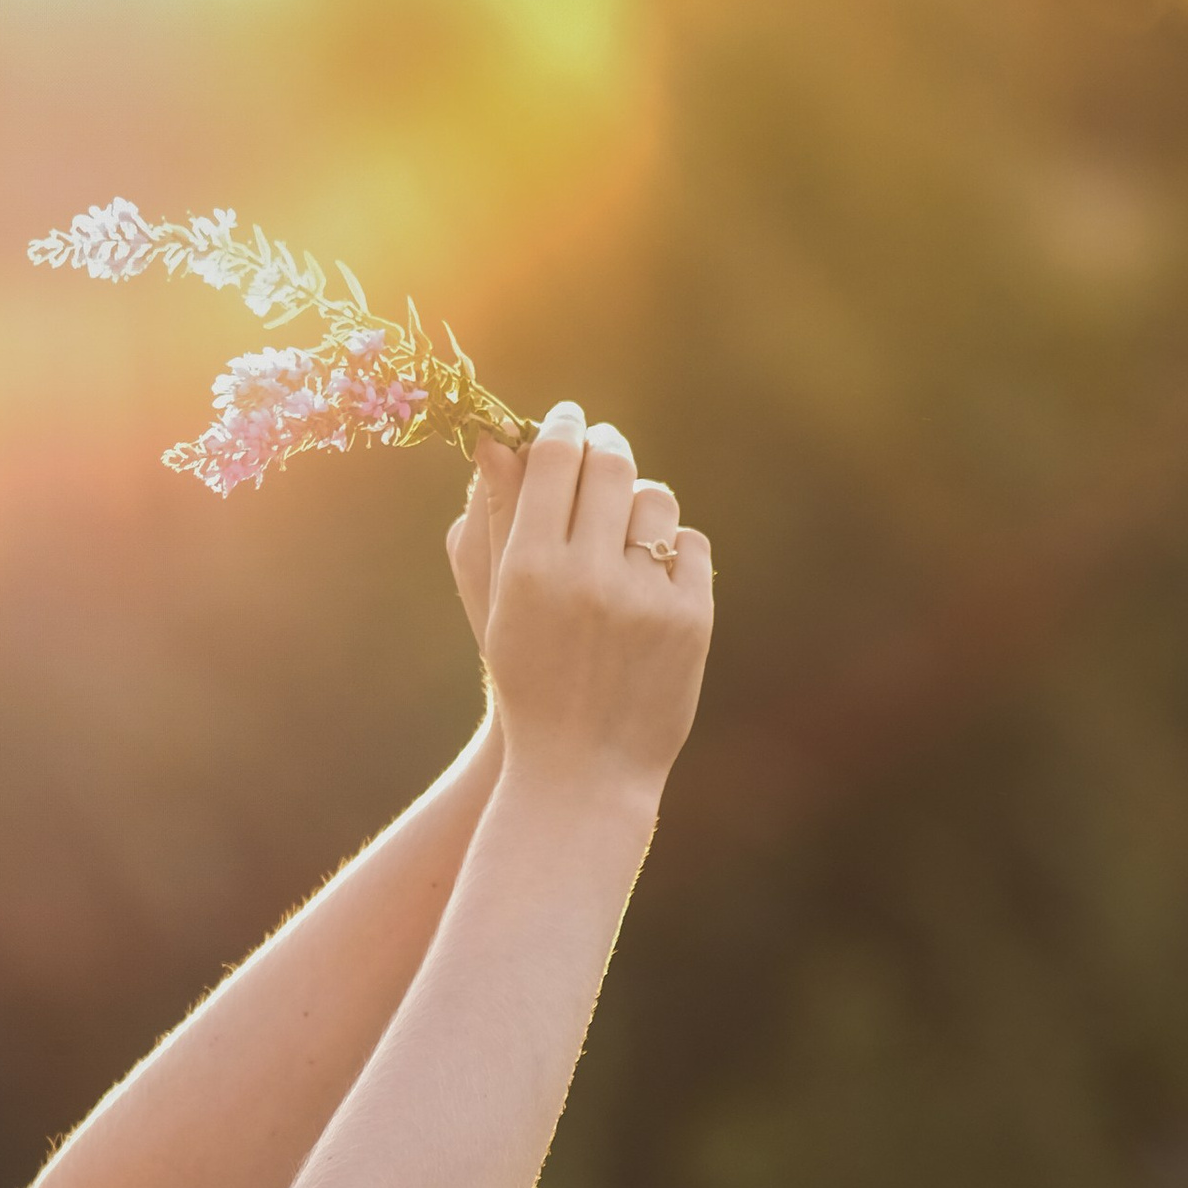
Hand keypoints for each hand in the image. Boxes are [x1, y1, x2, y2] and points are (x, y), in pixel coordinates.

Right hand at [444, 402, 712, 791]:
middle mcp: (588, 578)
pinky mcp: (691, 618)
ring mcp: (645, 599)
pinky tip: (652, 574)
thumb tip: (500, 439)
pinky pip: (691, 545)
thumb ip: (495, 519)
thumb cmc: (524, 678)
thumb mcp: (495, 605)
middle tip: (601, 445)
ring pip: (656, 499)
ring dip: (640, 499)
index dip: (560, 427)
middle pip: (609, 466)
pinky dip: (672, 552)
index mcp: (528, 571)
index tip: (564, 418)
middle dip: (604, 446)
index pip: (553, 460)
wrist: (580, 769)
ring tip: (625, 520)